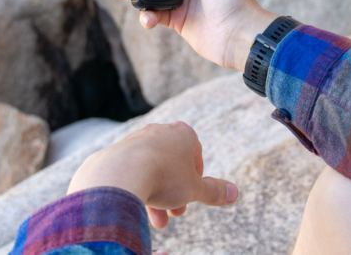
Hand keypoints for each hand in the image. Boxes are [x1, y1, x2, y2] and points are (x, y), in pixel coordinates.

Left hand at [67, 121, 238, 228]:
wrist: (121, 174)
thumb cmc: (163, 177)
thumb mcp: (195, 189)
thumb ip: (214, 190)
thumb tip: (234, 192)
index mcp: (183, 133)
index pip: (196, 152)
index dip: (196, 177)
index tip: (193, 194)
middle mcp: (159, 130)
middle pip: (172, 164)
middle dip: (176, 191)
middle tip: (176, 213)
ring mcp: (136, 139)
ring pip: (151, 169)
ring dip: (157, 194)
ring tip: (157, 220)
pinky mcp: (117, 151)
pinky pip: (132, 170)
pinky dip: (137, 187)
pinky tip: (137, 205)